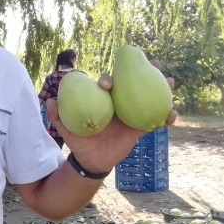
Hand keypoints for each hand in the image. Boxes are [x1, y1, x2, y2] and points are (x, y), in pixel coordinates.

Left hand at [45, 60, 176, 173]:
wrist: (91, 160)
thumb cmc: (79, 140)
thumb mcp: (66, 129)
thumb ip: (58, 115)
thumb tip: (50, 101)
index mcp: (103, 100)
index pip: (109, 84)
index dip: (109, 79)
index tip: (107, 83)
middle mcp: (119, 104)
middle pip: (134, 84)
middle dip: (145, 72)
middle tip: (156, 63)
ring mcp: (131, 114)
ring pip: (149, 99)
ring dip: (162, 90)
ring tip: (171, 82)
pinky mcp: (139, 128)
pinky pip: (154, 121)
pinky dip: (165, 118)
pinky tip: (173, 115)